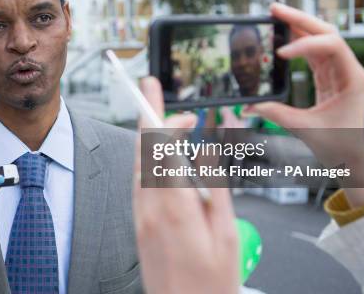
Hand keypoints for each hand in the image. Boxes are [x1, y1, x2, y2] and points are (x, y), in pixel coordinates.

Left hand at [134, 77, 238, 293]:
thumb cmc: (210, 282)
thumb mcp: (226, 232)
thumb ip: (216, 186)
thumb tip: (211, 148)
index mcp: (175, 206)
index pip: (162, 148)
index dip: (166, 120)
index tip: (177, 108)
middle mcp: (150, 207)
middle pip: (143, 148)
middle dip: (146, 114)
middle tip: (150, 88)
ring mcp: (141, 217)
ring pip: (137, 163)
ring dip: (146, 135)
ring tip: (157, 115)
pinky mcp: (139, 224)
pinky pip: (137, 181)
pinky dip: (146, 158)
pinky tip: (158, 154)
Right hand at [246, 3, 363, 204]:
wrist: (350, 156)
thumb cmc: (337, 144)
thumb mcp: (306, 129)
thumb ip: (277, 115)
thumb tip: (248, 107)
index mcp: (351, 78)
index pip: (332, 46)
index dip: (305, 45)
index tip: (280, 54)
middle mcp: (347, 68)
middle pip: (326, 32)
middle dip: (300, 19)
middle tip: (274, 9)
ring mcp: (338, 70)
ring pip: (319, 37)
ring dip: (297, 24)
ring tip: (274, 14)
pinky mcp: (327, 75)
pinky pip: (312, 50)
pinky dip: (297, 39)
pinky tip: (282, 32)